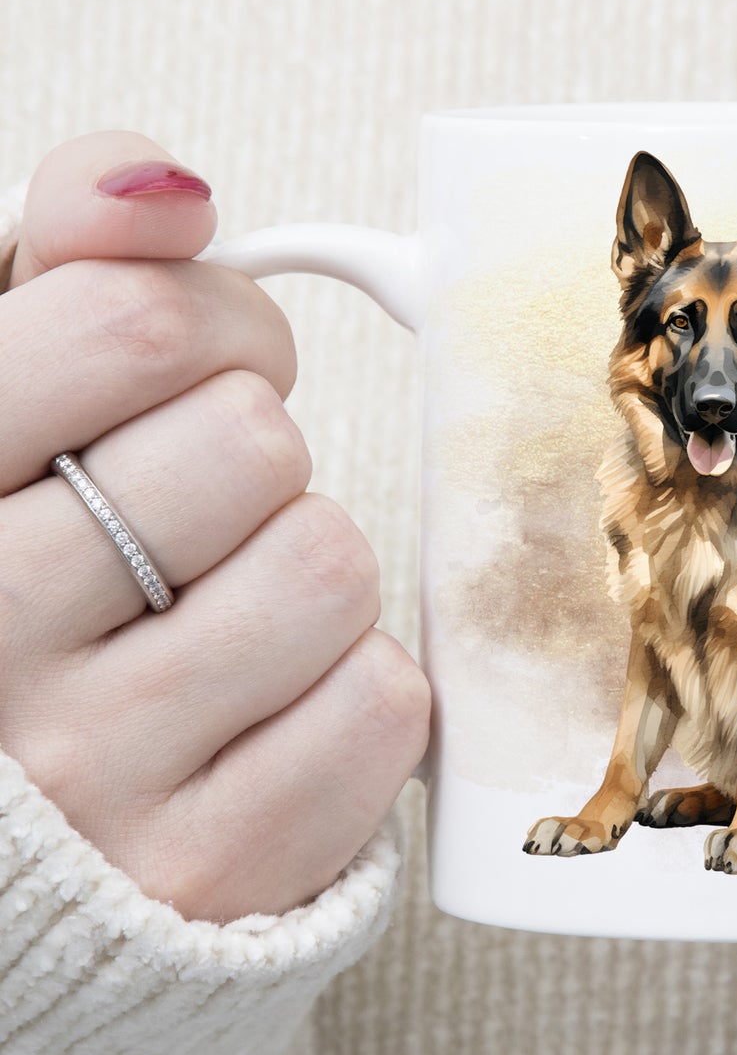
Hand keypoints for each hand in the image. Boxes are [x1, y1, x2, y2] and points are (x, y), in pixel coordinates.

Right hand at [0, 130, 428, 922]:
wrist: (34, 837)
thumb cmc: (33, 583)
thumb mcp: (7, 410)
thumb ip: (70, 270)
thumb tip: (167, 185)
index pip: (130, 326)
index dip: (212, 322)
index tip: (201, 364)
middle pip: (251, 441)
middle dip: (253, 453)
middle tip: (203, 508)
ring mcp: (95, 775)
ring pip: (329, 564)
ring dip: (304, 569)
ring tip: (222, 614)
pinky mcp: (213, 868)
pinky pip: (381, 702)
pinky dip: (351, 689)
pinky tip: (264, 709)